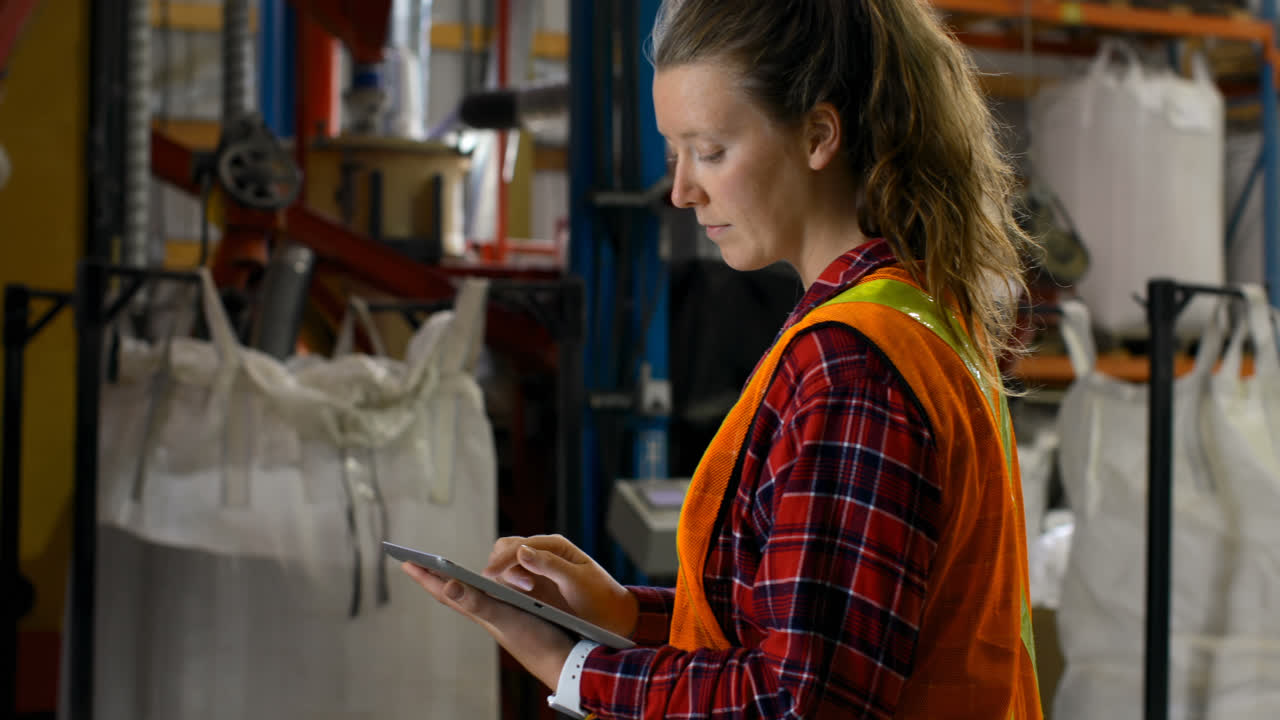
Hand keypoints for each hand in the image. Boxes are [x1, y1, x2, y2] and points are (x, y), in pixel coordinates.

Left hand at [400, 562, 574, 688]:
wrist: (565, 659)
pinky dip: (488, 584)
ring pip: (474, 592)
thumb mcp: (505, 619)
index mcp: (480, 611)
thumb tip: (447, 585)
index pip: (445, 591)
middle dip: (437, 575)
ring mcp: (503, 613)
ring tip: (445, 570)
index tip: (406, 562)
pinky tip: (492, 583)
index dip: (425, 576)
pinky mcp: (520, 613)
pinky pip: (496, 594)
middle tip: (419, 562)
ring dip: (459, 579)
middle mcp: (488, 611)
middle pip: (455, 590)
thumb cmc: (536, 641)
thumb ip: (478, 602)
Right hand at [483, 534, 638, 638]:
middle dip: (501, 566)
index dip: (503, 560)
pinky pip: (512, 584)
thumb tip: (521, 551)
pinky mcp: (535, 588)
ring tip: (523, 594)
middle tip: (515, 588)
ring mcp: (537, 572)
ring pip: (507, 567)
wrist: (614, 618)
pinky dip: (506, 590)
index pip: (519, 546)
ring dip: (504, 578)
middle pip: (507, 550)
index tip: (489, 575)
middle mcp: (543, 555)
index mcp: (555, 547)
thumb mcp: (576, 581)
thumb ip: (550, 565)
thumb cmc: (599, 598)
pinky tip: (513, 602)